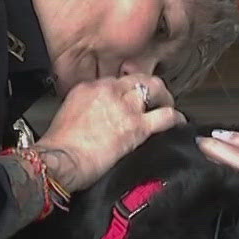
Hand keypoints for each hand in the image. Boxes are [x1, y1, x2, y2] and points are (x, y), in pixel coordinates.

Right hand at [34, 76, 182, 191]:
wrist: (60, 160)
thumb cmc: (59, 147)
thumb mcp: (67, 116)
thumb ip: (84, 110)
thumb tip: (95, 118)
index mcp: (89, 88)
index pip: (116, 81)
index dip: (127, 89)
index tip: (130, 98)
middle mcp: (108, 91)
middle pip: (138, 78)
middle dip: (149, 87)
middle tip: (155, 98)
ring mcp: (125, 107)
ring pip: (155, 88)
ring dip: (164, 98)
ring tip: (167, 107)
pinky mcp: (137, 126)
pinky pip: (166, 116)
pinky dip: (176, 119)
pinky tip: (178, 124)